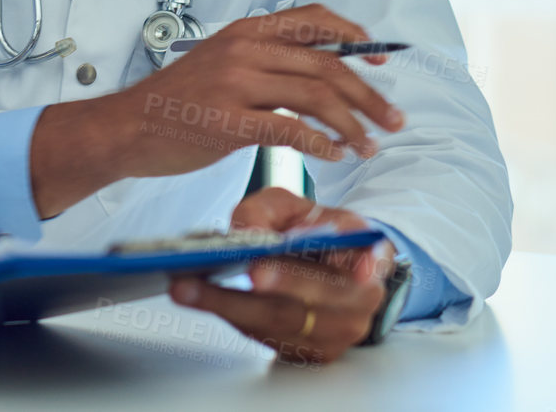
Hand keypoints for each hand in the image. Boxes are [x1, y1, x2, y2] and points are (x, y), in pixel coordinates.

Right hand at [121, 4, 405, 178]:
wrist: (127, 126)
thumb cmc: (176, 101)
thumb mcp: (222, 64)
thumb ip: (266, 63)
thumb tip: (319, 75)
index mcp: (245, 31)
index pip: (314, 20)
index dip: (355, 38)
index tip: (380, 61)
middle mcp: (244, 50)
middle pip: (327, 65)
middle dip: (369, 95)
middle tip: (392, 120)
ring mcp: (236, 84)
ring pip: (317, 96)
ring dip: (353, 124)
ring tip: (369, 145)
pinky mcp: (229, 121)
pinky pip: (292, 129)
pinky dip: (322, 144)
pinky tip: (333, 155)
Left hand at [169, 188, 395, 364]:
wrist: (323, 266)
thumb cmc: (307, 230)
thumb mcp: (289, 205)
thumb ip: (267, 211)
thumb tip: (247, 234)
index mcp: (366, 252)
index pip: (363, 260)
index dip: (351, 262)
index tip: (319, 254)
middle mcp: (361, 297)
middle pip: (318, 297)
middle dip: (281, 282)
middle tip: (246, 269)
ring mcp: (339, 330)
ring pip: (285, 322)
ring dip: (232, 305)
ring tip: (189, 286)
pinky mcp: (311, 350)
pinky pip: (269, 337)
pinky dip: (230, 316)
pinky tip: (197, 298)